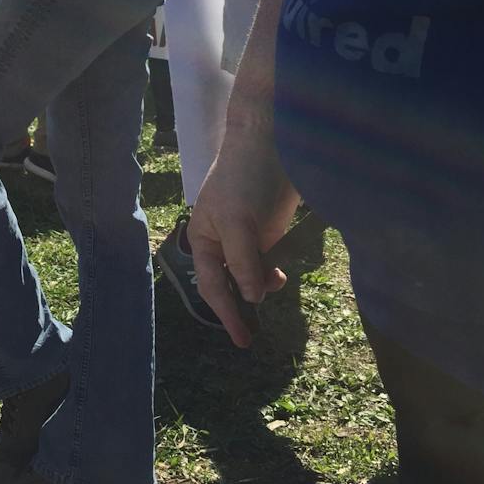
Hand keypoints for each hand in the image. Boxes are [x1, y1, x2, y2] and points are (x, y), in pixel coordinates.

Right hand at [187, 126, 298, 347]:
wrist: (271, 143)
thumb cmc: (244, 180)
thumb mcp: (239, 222)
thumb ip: (244, 262)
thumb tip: (251, 298)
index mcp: (203, 239)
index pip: (213, 285)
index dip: (226, 314)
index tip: (243, 340)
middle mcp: (220, 243)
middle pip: (228, 285)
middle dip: (240, 306)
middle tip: (254, 335)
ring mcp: (244, 239)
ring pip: (249, 277)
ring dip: (261, 287)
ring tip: (277, 280)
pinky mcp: (265, 233)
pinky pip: (264, 264)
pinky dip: (271, 274)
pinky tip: (280, 271)